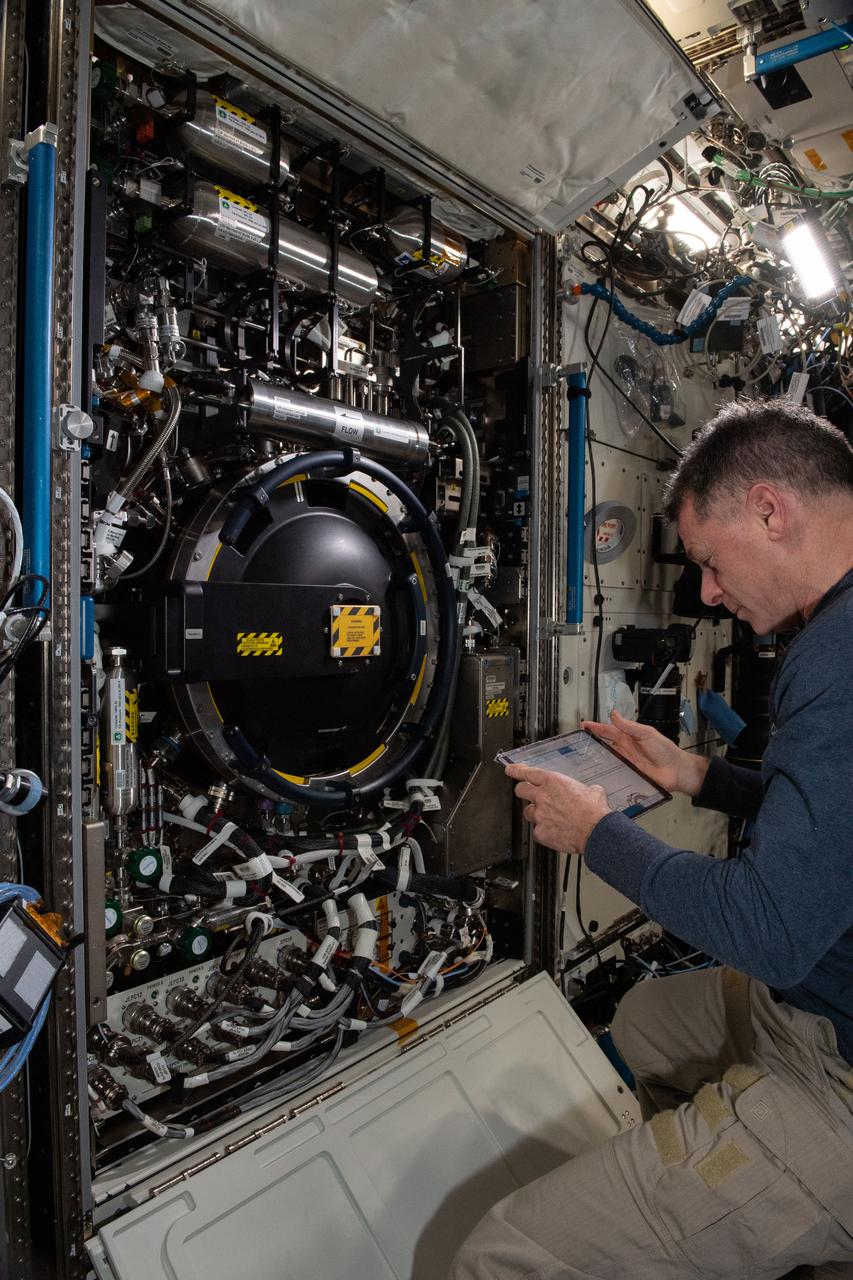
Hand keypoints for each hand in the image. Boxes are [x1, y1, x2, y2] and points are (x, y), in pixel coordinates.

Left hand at [505, 763, 610, 853]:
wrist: (596, 832)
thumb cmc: (595, 812)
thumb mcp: (593, 791)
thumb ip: (584, 789)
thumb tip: (591, 791)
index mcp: (553, 782)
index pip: (527, 773)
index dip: (516, 770)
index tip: (510, 769)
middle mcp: (542, 797)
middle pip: (520, 791)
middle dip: (523, 792)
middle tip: (528, 794)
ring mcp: (539, 815)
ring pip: (528, 812)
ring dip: (536, 813)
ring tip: (550, 818)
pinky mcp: (540, 832)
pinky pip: (537, 830)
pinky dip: (544, 831)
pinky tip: (555, 832)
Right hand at [580, 710, 708, 796]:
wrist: (676, 770)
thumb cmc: (665, 750)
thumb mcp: (646, 733)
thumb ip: (629, 726)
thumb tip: (613, 713)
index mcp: (628, 737)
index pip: (608, 730)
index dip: (595, 728)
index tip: (583, 725)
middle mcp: (624, 750)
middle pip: (604, 745)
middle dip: (591, 743)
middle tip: (576, 743)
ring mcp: (625, 763)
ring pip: (606, 760)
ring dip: (595, 759)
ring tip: (580, 759)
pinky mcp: (627, 776)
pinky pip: (614, 774)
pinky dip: (605, 774)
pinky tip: (596, 775)